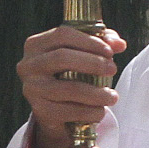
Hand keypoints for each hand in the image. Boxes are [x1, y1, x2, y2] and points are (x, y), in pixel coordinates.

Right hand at [16, 24, 125, 147]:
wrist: (52, 111)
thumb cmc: (68, 75)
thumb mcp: (81, 55)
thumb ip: (100, 45)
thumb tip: (120, 44)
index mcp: (35, 44)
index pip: (62, 35)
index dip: (88, 41)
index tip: (110, 51)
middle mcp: (28, 65)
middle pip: (62, 58)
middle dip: (93, 63)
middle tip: (113, 69)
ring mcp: (32, 88)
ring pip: (69, 88)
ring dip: (97, 93)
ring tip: (113, 96)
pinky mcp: (40, 111)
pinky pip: (70, 111)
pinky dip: (90, 112)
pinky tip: (100, 111)